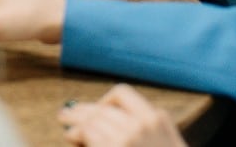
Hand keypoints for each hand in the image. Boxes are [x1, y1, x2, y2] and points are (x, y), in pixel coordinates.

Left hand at [59, 84, 186, 146]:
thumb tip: (109, 122)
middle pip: (103, 108)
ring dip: (76, 123)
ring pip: (93, 119)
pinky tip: (70, 137)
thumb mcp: (169, 143)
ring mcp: (127, 139)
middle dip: (82, 111)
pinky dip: (76, 134)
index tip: (96, 109)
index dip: (104, 101)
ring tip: (68, 128)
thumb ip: (148, 129)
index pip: (123, 94)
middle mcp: (142, 125)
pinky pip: (88, 134)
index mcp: (156, 118)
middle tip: (66, 113)